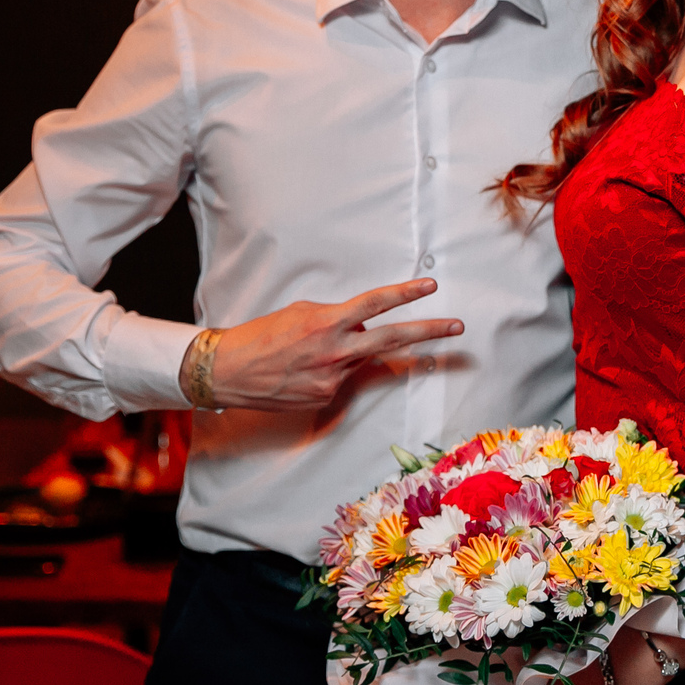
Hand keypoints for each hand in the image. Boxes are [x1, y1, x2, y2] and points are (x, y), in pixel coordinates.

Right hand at [180, 279, 457, 411]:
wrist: (228, 372)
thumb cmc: (262, 336)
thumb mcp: (301, 313)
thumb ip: (337, 317)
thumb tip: (362, 325)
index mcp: (327, 323)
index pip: (376, 304)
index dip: (406, 294)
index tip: (431, 286)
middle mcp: (335, 352)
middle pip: (393, 339)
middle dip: (429, 332)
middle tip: (457, 326)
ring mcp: (333, 379)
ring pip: (364, 359)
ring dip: (358, 351)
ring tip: (318, 347)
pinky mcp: (325, 398)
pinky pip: (343, 378)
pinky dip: (333, 369)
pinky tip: (304, 369)